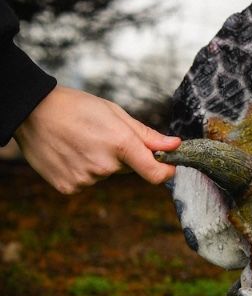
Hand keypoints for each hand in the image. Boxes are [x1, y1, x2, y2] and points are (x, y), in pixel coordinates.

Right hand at [14, 86, 180, 193]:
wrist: (32, 113)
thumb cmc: (76, 107)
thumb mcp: (115, 113)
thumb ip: (146, 134)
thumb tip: (175, 145)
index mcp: (120, 143)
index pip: (155, 173)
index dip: (166, 172)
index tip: (169, 167)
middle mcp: (104, 165)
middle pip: (126, 168)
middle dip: (121, 156)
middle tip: (99, 136)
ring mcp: (85, 179)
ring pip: (105, 175)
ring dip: (99, 162)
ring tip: (79, 141)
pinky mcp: (69, 187)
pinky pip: (86, 181)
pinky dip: (81, 170)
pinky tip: (69, 153)